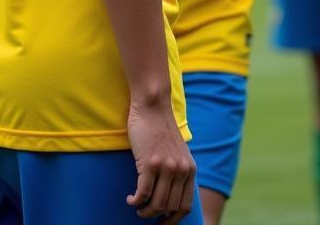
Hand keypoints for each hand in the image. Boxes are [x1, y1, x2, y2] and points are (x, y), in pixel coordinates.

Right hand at [126, 101, 195, 222]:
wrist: (152, 106)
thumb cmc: (160, 129)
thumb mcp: (177, 151)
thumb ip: (178, 171)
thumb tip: (169, 197)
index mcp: (190, 169)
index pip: (184, 206)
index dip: (172, 220)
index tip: (162, 224)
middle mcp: (181, 170)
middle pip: (169, 208)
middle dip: (155, 216)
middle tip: (144, 213)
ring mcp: (166, 167)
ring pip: (156, 205)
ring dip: (144, 211)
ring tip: (137, 207)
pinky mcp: (150, 163)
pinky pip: (142, 194)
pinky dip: (135, 201)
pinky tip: (130, 199)